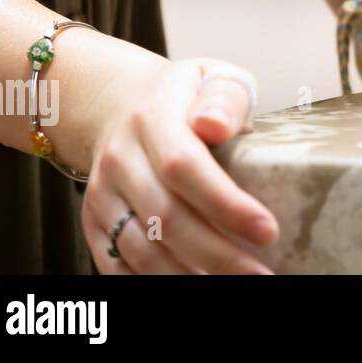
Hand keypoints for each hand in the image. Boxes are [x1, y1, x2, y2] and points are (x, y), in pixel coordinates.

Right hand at [82, 57, 277, 273]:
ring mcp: (103, 194)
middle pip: (166, 217)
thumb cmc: (185, 96)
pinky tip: (195, 284)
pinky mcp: (93, 221)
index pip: (185, 166)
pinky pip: (117, 264)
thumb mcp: (213, 78)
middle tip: (263, 274)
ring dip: (189, 276)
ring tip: (235, 283)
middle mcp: (120, 158)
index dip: (225, 204)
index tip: (268, 231)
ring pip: (141, 249)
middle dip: (218, 254)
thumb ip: (224, 99)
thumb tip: (215, 125)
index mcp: (153, 118)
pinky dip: (154, 282)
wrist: (119, 104)